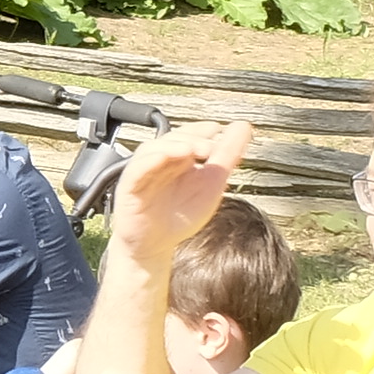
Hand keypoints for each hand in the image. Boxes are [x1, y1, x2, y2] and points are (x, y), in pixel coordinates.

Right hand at [100, 120, 252, 265]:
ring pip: (153, 149)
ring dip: (172, 145)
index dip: (205, 130)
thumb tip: (244, 127)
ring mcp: (144, 172)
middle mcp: (161, 161)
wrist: (156, 245)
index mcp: (181, 158)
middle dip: (193, 138)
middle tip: (212, 146)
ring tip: (191, 149)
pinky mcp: (129, 187)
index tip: (222, 131)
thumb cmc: (179, 216)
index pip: (191, 133)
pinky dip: (150, 161)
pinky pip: (137, 169)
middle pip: (173, 138)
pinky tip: (164, 158)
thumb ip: (227, 156)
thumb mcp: (212, 184)